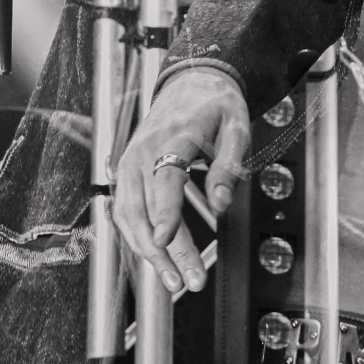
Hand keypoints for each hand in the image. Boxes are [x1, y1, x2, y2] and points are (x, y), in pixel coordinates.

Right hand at [113, 70, 250, 292]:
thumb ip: (230, 165)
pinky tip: (159, 261)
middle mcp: (143, 150)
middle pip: (144, 206)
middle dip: (163, 249)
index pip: (165, 178)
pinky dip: (138, 239)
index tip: (165, 240)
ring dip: (148, 252)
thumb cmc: (217, 105)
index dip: (165, 212)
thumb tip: (223, 204)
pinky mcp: (127, 173)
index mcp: (174, 136)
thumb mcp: (237, 126)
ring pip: (129, 215)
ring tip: (174, 281)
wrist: (190, 82)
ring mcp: (130, 162)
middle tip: (187, 282)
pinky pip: (126, 211)